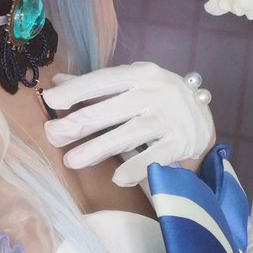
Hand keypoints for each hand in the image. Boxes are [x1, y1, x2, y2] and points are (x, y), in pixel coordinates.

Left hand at [42, 62, 214, 187]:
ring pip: (129, 134)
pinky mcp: (181, 143)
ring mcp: (170, 118)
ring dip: (98, 148)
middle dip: (79, 123)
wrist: (202, 115)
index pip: (103, 80)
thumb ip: (95, 87)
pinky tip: (117, 178)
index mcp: (141, 74)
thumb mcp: (130, 84)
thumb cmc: (156, 98)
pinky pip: (155, 157)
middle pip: (112, 109)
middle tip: (52, 136)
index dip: (76, 90)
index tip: (51, 101)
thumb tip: (57, 84)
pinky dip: (136, 168)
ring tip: (72, 161)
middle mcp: (156, 93)